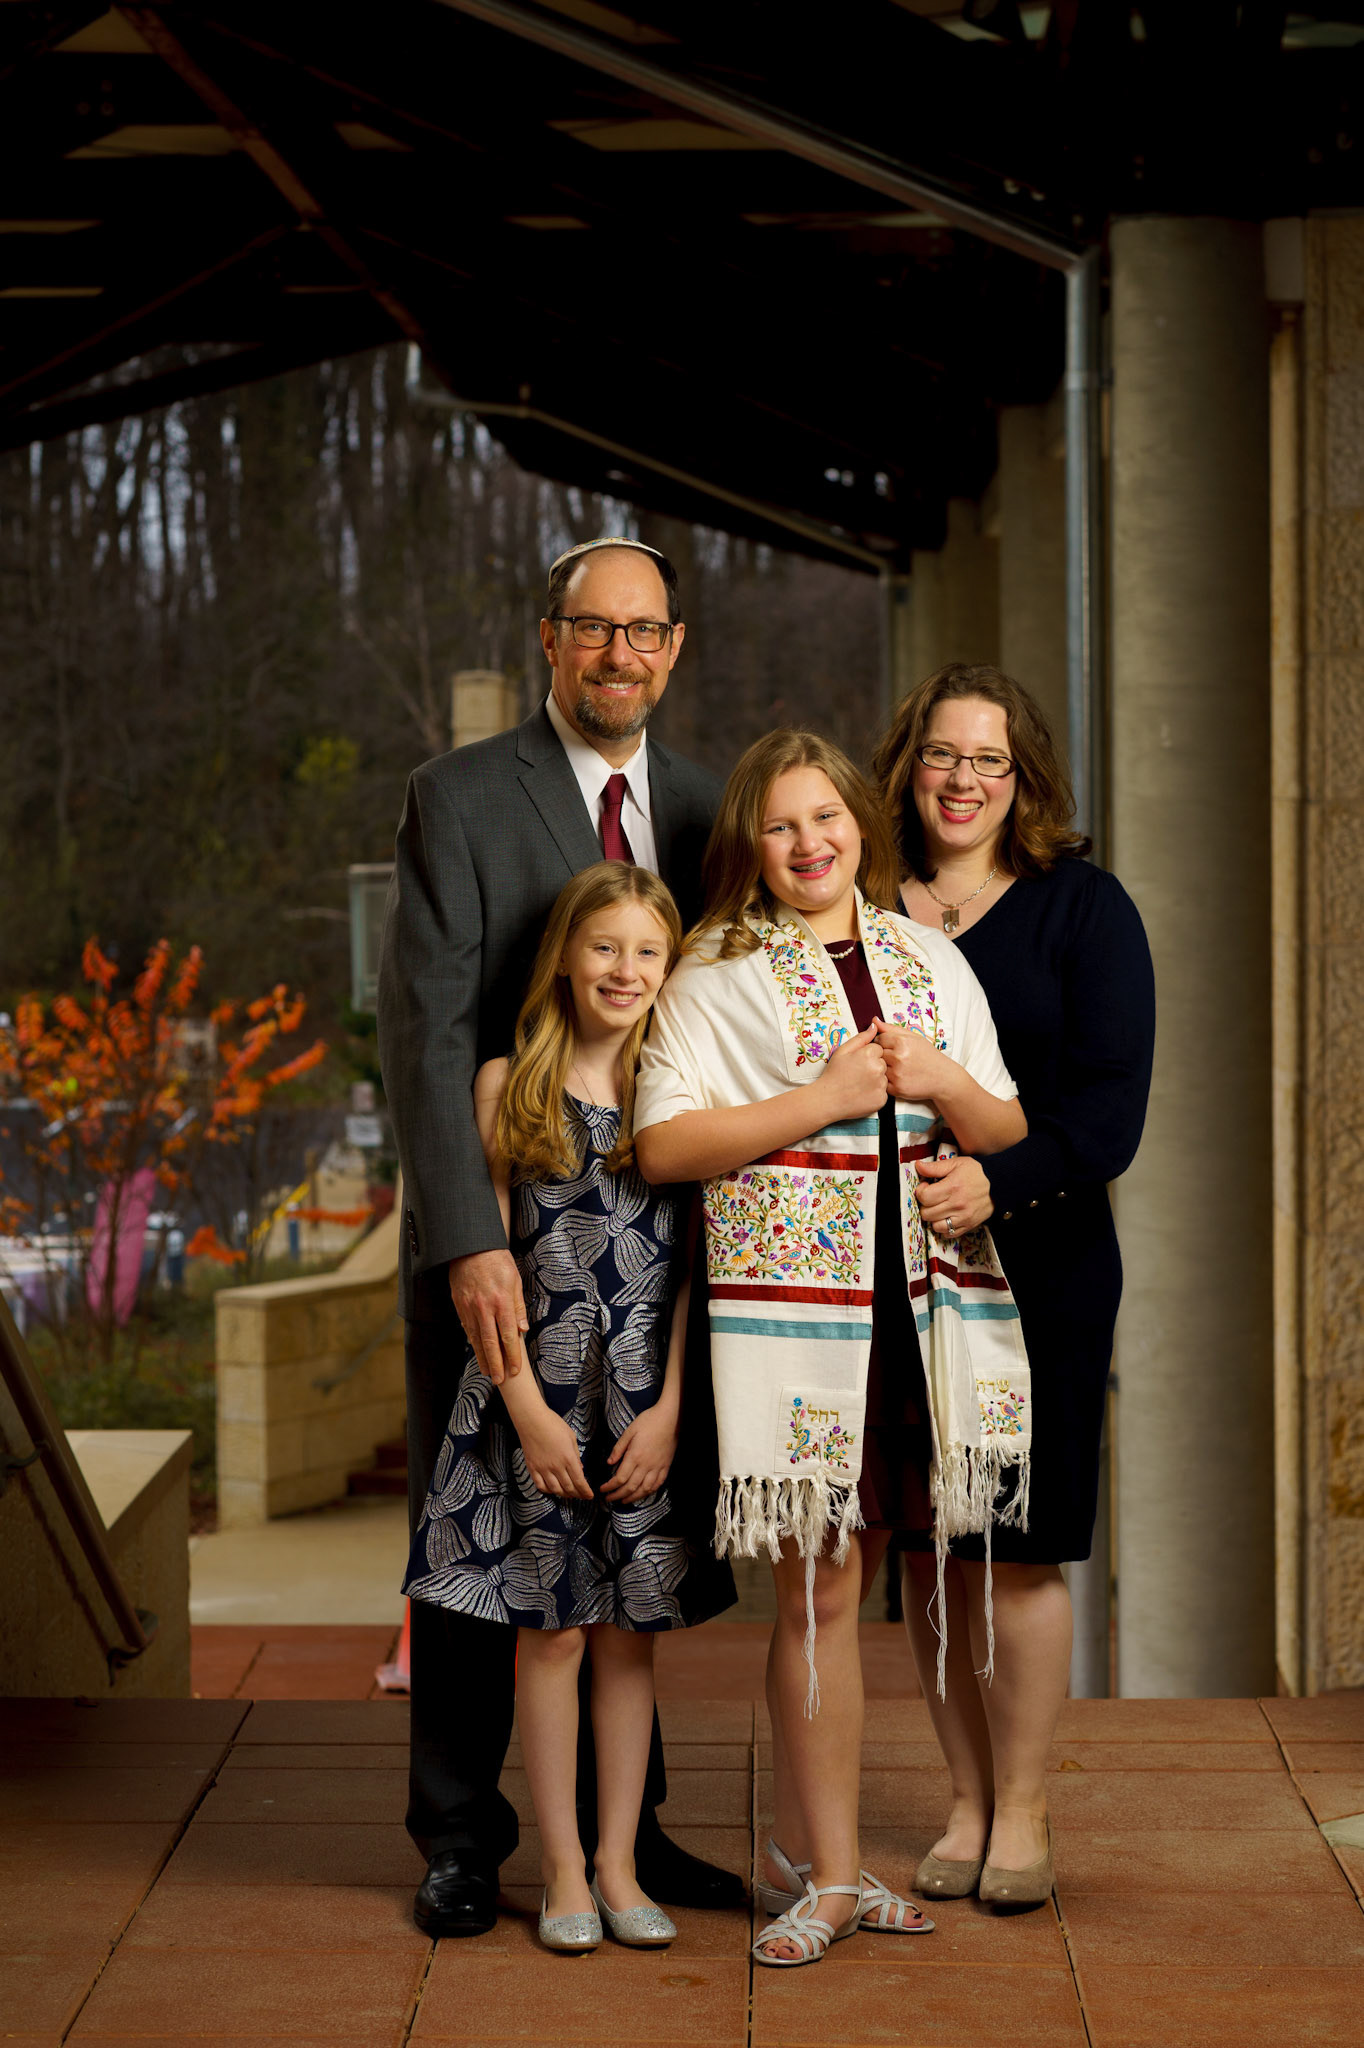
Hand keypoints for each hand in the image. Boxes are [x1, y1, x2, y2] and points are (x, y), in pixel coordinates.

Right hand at [449, 1249, 528, 1383]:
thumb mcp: (514, 1280)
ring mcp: (469, 1308)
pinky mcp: (459, 1305)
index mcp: (501, 1302)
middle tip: (499, 1381)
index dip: (512, 1355)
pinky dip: (472, 1342)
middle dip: (496, 1364)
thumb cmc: (497, 1261)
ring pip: (476, 1339)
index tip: (515, 1369)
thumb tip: (522, 1330)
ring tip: (488, 1372)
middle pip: (491, 1343)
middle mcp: (484, 1308)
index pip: (509, 1336)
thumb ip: (518, 1307)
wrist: (470, 1246)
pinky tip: (477, 1351)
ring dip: (482, 1357)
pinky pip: (467, 1328)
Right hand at [515, 1407, 592, 1498]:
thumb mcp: (571, 1437)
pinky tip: (552, 1489)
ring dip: (564, 1495)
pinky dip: (547, 1491)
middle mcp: (556, 1467)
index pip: (579, 1481)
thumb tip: (580, 1469)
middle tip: (581, 1496)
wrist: (532, 1420)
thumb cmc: (553, 1424)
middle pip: (568, 1488)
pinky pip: (540, 1486)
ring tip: (569, 1494)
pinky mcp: (532, 1468)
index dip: (585, 1492)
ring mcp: (543, 1469)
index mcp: (568, 1458)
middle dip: (577, 1495)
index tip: (590, 1496)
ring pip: (555, 1490)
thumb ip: (576, 1455)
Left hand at [601, 1402, 679, 1503]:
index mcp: (635, 1456)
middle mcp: (646, 1465)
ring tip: (623, 1501)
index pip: (620, 1478)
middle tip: (609, 1499)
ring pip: (644, 1489)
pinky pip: (657, 1484)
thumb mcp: (629, 1431)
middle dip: (618, 1495)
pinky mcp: (665, 1467)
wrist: (670, 1419)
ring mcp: (657, 1467)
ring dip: (632, 1498)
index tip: (603, 1489)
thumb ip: (618, 1448)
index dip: (610, 1487)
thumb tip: (609, 1463)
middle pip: (630, 1487)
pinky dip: (648, 1492)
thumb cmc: (648, 1421)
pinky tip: (642, 1494)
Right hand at [817, 1022, 886, 1119]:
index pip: (878, 1050)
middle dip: (873, 1067)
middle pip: (883, 1063)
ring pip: (884, 1078)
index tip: (857, 1063)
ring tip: (859, 1085)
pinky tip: (862, 1094)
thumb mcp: (843, 1051)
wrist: (828, 1100)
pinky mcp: (882, 1099)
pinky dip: (875, 1093)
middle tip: (857, 1075)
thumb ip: (861, 1037)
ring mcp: (881, 1085)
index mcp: (869, 1054)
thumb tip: (875, 1025)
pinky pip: (883, 1092)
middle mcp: (878, 1069)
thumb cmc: (834, 1074)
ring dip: (876, 1080)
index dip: (867, 1056)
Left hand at [872, 1018, 945, 1103]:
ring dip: (885, 1068)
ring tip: (899, 1068)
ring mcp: (897, 1074)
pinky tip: (900, 1077)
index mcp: (902, 1042)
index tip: (892, 1047)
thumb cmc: (929, 1056)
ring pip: (878, 1068)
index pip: (878, 1039)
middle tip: (896, 1058)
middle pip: (876, 1054)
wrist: (944, 1078)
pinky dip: (888, 1081)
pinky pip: (883, 1082)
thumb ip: (892, 1029)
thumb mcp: (914, 1037)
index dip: (884, 1043)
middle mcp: (899, 1058)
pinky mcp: (897, 1088)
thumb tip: (874, 1020)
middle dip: (883, 1055)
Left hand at [914, 1154, 993, 1238]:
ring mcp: (963, 1217)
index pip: (924, 1197)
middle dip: (925, 1205)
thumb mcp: (956, 1163)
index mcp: (952, 1187)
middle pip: (927, 1213)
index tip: (926, 1187)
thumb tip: (918, 1166)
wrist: (1000, 1183)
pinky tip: (946, 1217)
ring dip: (933, 1218)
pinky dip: (944, 1228)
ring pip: (936, 1226)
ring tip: (938, 1208)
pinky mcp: (969, 1225)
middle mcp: (957, 1205)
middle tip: (931, 1197)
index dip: (921, 1191)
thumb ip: (935, 1167)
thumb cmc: (977, 1172)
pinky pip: (949, 1234)